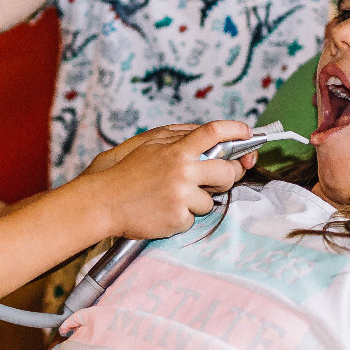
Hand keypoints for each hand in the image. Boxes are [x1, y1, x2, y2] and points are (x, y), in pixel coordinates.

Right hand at [82, 119, 251, 239]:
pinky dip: (182, 217)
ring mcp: (181, 197)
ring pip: (211, 201)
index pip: (214, 132)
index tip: (247, 133)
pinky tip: (162, 211)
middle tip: (218, 179)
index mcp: (176, 150)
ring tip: (170, 198)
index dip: (236, 130)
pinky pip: (193, 219)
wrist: (101, 203)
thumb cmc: (123, 172)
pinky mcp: (177, 219)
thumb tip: (206, 133)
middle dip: (228, 176)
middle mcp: (182, 171)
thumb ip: (177, 135)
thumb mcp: (147, 143)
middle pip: (228, 172)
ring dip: (198, 201)